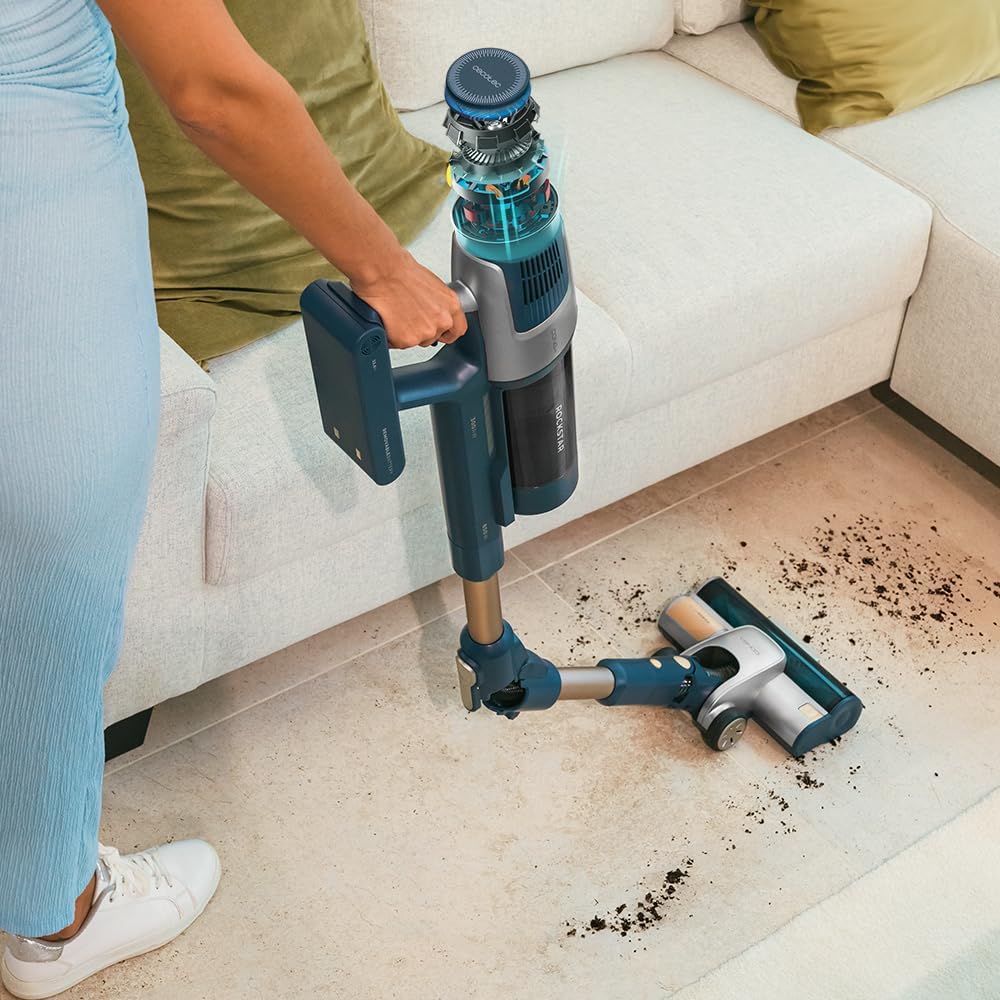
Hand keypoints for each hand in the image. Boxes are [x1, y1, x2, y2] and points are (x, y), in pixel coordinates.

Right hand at [350, 251, 467, 348]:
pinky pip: (399, 344)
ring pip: (416, 341)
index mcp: (451, 304)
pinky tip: (388, 320)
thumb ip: (437, 303)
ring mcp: (425, 332)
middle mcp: (442, 321)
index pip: (458, 329)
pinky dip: (392, 336)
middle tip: (408, 316)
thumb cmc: (401, 271)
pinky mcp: (407, 340)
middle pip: (434, 337)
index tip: (440, 333)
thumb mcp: (431, 285)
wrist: (382, 272)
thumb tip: (430, 311)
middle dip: (421, 330)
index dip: (447, 332)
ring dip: (407, 333)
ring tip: (397, 314)